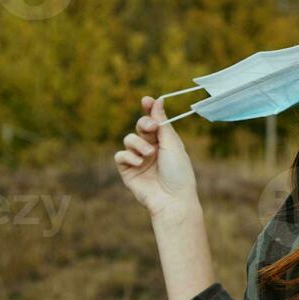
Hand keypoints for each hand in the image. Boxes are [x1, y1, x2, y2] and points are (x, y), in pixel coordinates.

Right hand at [115, 95, 201, 219]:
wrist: (172, 199)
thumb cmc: (178, 172)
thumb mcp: (172, 144)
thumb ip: (162, 123)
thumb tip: (158, 100)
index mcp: (164, 141)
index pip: (154, 120)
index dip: (149, 109)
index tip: (146, 100)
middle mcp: (150, 148)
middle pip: (140, 126)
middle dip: (144, 124)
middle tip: (151, 128)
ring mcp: (138, 159)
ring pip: (128, 139)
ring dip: (138, 143)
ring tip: (149, 154)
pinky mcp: (128, 171)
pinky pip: (120, 156)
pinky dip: (129, 156)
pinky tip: (140, 163)